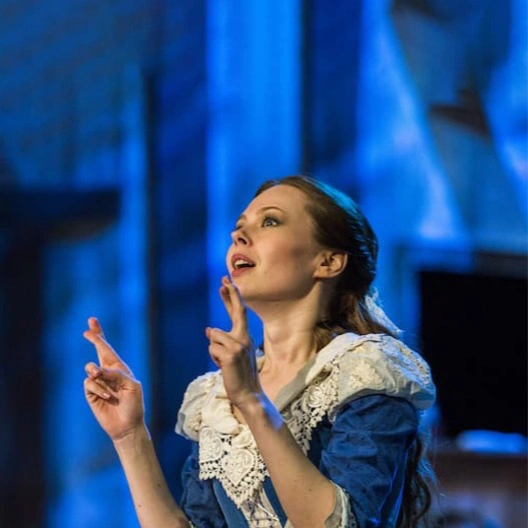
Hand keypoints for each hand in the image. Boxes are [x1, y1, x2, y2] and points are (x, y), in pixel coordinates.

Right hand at [83, 317, 144, 440]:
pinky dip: (99, 389)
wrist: (127, 425)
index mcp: (120, 368)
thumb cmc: (134, 405)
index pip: (108, 349)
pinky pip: (89, 383)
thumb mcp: (132, 386)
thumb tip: (97, 370)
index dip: (99, 336)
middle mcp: (108, 373)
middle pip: (98, 351)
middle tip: (88, 328)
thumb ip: (117, 374)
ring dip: (99, 376)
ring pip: (91, 369)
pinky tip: (108, 397)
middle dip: (94, 337)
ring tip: (108, 389)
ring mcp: (99, 382)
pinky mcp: (91, 393)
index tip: (91, 323)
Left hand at [206, 276, 260, 409]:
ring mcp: (239, 346)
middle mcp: (244, 338)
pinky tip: (223, 366)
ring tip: (224, 363)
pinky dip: (214, 358)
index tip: (226, 282)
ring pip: (214, 336)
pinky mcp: (231, 355)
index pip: (238, 313)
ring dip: (214, 350)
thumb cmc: (238, 374)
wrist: (248, 393)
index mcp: (245, 337)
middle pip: (236, 312)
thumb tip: (209, 329)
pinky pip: (212, 348)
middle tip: (224, 280)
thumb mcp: (231, 354)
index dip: (232, 297)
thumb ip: (222, 340)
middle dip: (230, 295)